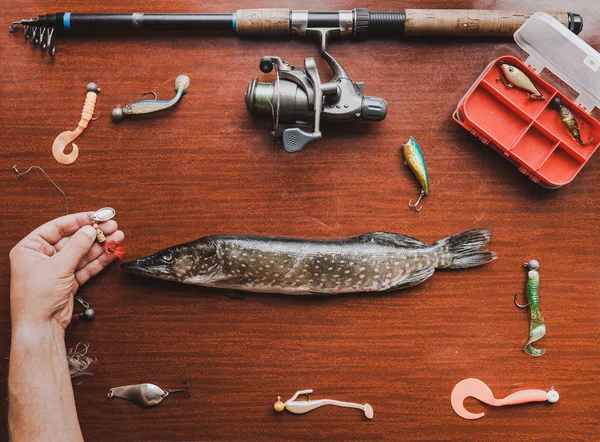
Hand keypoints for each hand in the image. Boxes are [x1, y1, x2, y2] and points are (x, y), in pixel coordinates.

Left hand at [9, 212, 123, 328]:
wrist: (40, 326)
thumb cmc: (36, 298)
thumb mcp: (57, 267)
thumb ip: (76, 247)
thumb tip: (89, 230)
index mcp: (30, 248)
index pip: (57, 227)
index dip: (78, 221)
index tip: (96, 216)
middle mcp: (42, 257)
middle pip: (72, 240)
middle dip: (93, 234)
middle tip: (111, 226)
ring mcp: (57, 269)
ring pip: (82, 253)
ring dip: (100, 246)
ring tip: (118, 237)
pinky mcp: (68, 281)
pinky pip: (85, 266)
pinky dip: (99, 260)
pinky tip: (112, 253)